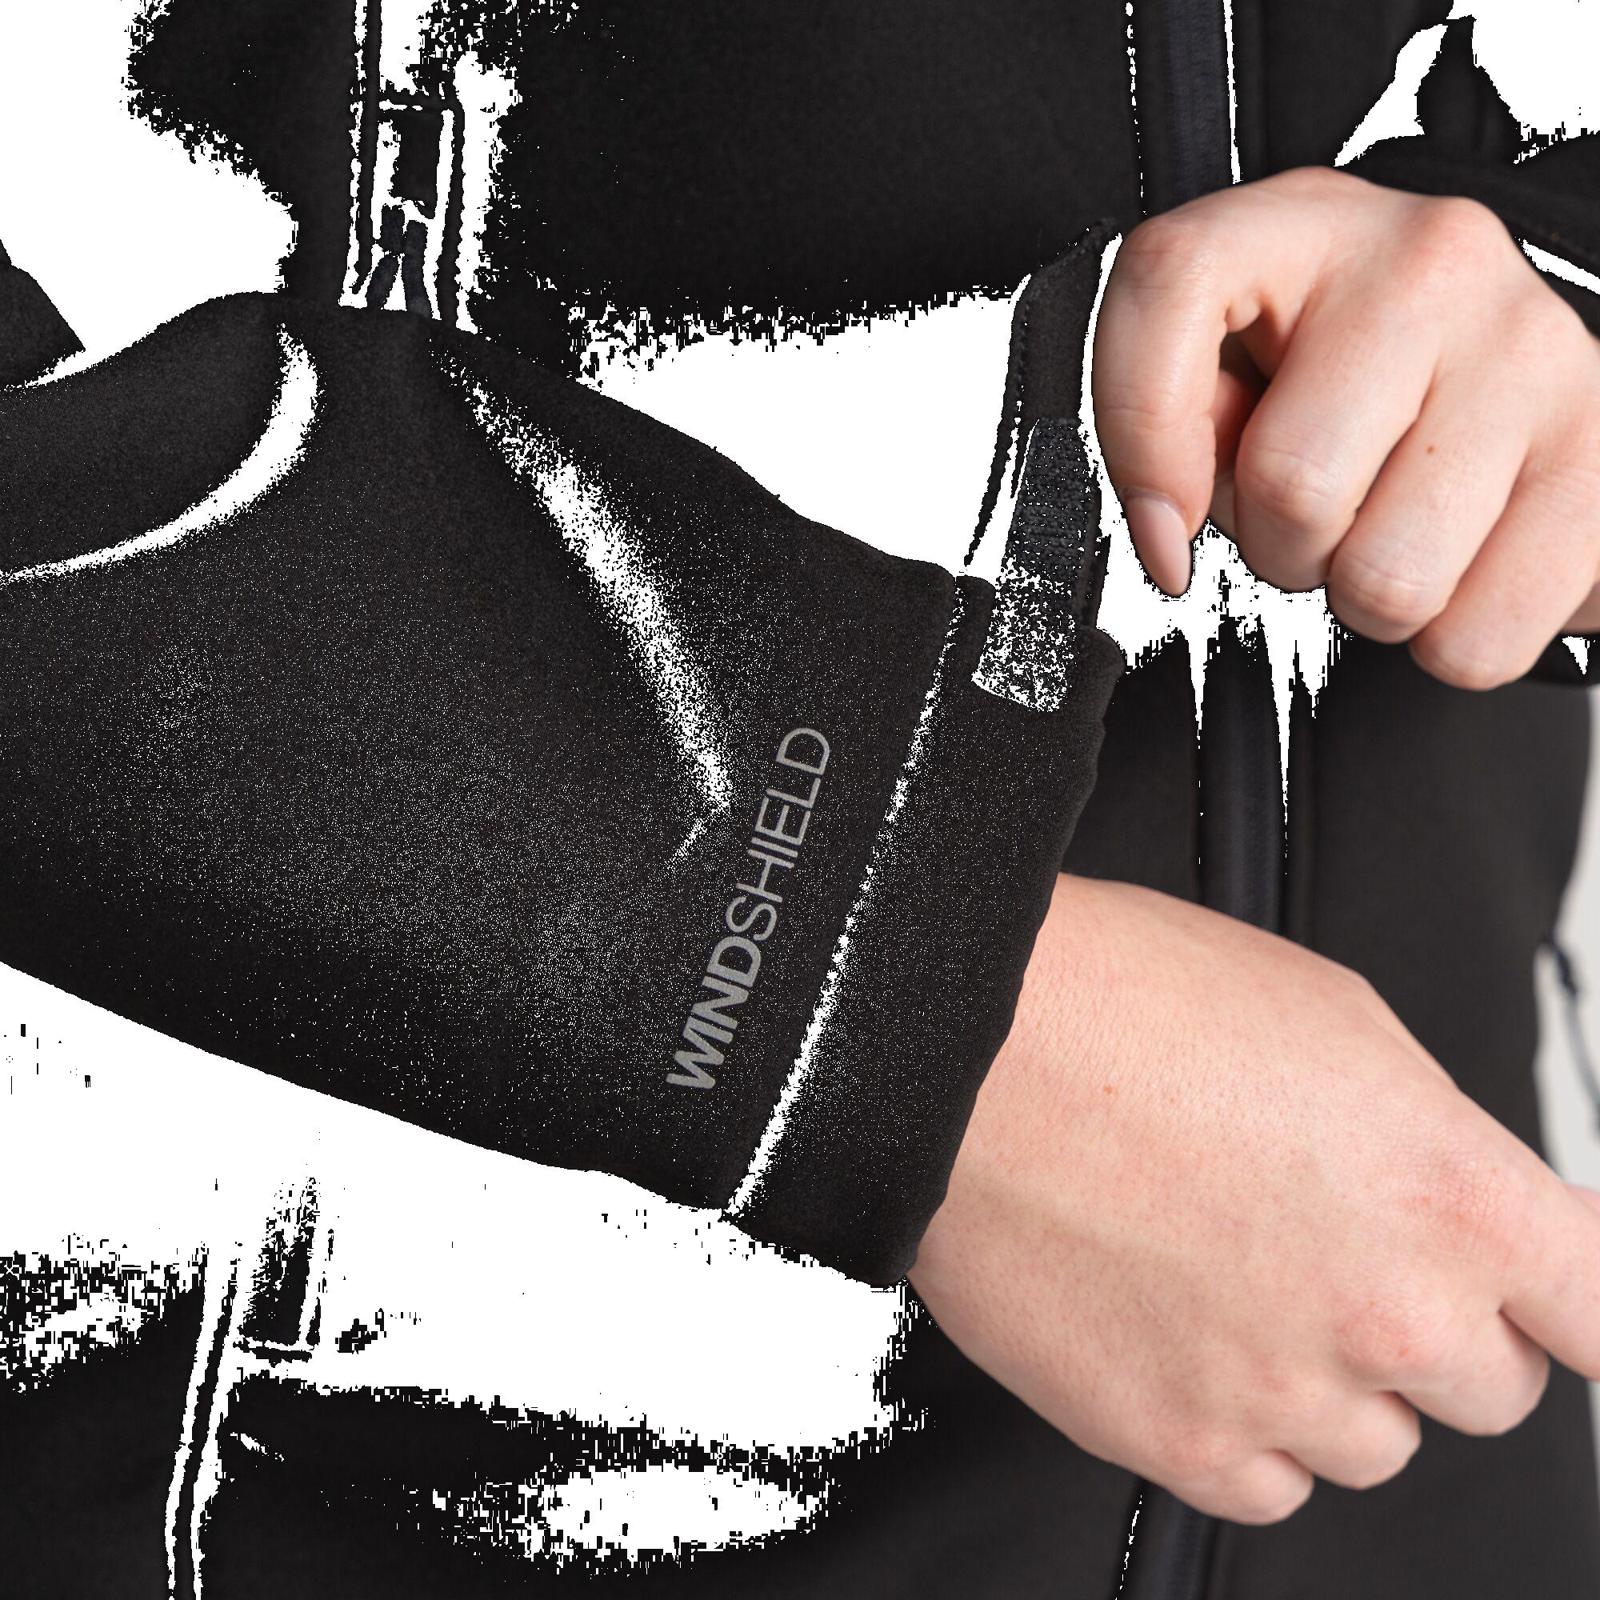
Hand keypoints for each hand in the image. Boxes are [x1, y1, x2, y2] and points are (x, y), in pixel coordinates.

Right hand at [909, 874, 1599, 1523]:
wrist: (964, 1050)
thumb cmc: (1121, 1003)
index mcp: (1450, 1197)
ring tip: (1237, 1278)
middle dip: (1432, 1320)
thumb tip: (1448, 1199)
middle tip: (1337, 1247)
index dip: (1580, 1298)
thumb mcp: (1333, 1021)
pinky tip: (1193, 1338)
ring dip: (1332, 1377)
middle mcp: (1387, 1313)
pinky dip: (1248, 1427)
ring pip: (1378, 1443)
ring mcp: (1284, 1392)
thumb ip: (1430, 1143)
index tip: (1562, 1300)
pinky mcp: (1178, 1441)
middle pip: (1494, 1386)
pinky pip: (1271, 1487)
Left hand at [1092, 166, 1599, 685]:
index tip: (1165, 519)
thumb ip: (1170, 423)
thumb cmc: (1342, 382)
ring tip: (1385, 527)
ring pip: (1390, 582)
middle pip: (1295, 488)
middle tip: (1314, 511)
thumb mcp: (1230, 369)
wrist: (1505, 375)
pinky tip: (1456, 560)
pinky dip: (1448, 636)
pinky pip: (1477, 640)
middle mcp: (1433, 265)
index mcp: (1305, 227)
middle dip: (1280, 544)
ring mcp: (1536, 357)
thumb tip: (1171, 529)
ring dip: (1365, 597)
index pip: (1173, 286)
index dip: (1141, 436)